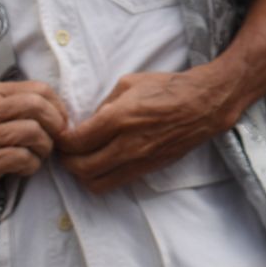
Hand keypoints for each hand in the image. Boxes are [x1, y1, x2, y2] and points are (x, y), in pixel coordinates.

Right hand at [0, 81, 66, 192]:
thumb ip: (16, 103)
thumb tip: (56, 110)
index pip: (40, 89)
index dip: (58, 106)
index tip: (60, 120)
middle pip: (39, 107)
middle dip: (56, 124)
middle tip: (56, 138)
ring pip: (34, 132)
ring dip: (45, 147)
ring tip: (37, 154)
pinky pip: (23, 158)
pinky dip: (31, 165)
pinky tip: (24, 168)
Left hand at [55, 69, 231, 193]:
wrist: (205, 103)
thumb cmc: (168, 88)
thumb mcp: (129, 83)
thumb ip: (104, 104)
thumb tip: (89, 122)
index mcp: (119, 118)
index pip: (76, 142)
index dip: (61, 142)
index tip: (60, 136)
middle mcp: (128, 144)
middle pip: (81, 168)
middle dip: (66, 161)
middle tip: (65, 151)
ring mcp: (140, 160)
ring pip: (96, 182)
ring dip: (82, 174)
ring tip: (82, 160)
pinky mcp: (150, 168)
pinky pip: (115, 182)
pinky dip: (102, 177)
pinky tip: (102, 163)